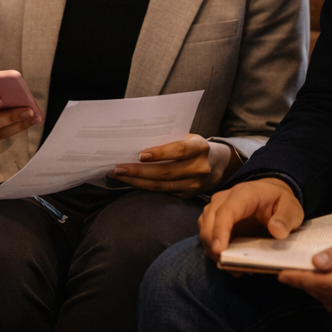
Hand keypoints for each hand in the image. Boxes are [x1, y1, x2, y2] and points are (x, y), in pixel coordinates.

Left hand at [111, 134, 236, 194]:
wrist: (212, 164)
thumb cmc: (190, 145)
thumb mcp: (185, 136)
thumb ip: (167, 138)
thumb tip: (134, 140)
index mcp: (200, 147)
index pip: (180, 150)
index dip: (160, 153)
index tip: (140, 155)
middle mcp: (200, 168)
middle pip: (166, 172)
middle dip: (139, 171)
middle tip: (119, 168)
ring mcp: (195, 184)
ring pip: (162, 186)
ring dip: (137, 181)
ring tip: (119, 175)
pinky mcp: (187, 195)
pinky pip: (162, 192)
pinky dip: (144, 187)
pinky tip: (130, 181)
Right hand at [198, 177, 305, 258]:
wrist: (268, 196)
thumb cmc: (279, 203)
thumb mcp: (291, 209)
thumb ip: (286, 218)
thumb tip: (276, 231)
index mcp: (244, 194)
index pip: (227, 210)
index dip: (221, 230)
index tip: (220, 250)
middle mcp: (224, 199)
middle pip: (209, 222)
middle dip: (214, 245)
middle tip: (231, 265)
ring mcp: (215, 209)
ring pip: (204, 230)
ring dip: (213, 250)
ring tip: (233, 266)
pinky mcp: (212, 220)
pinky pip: (207, 237)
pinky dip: (214, 251)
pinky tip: (230, 262)